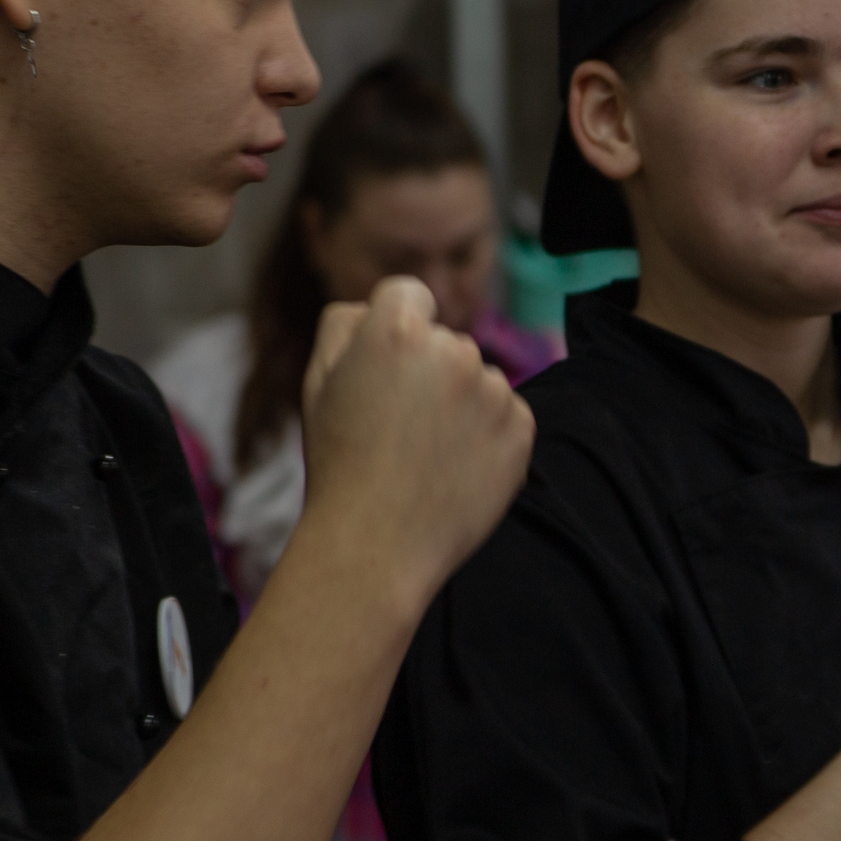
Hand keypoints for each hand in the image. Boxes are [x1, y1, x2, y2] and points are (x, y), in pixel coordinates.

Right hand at [298, 276, 534, 591]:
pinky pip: (506, 415)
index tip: (384, 369)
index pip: (409, 294)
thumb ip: (346, 323)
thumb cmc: (339, 462)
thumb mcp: (318, 381)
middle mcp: (452, 350)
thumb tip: (378, 304)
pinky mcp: (522, 428)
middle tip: (397, 427)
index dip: (394, 328)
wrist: (376, 546)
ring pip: (478, 379)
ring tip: (424, 455)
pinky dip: (487, 437)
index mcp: (395, 330)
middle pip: (446, 342)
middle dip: (427, 372)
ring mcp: (493, 390)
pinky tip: (454, 469)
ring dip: (460, 405)